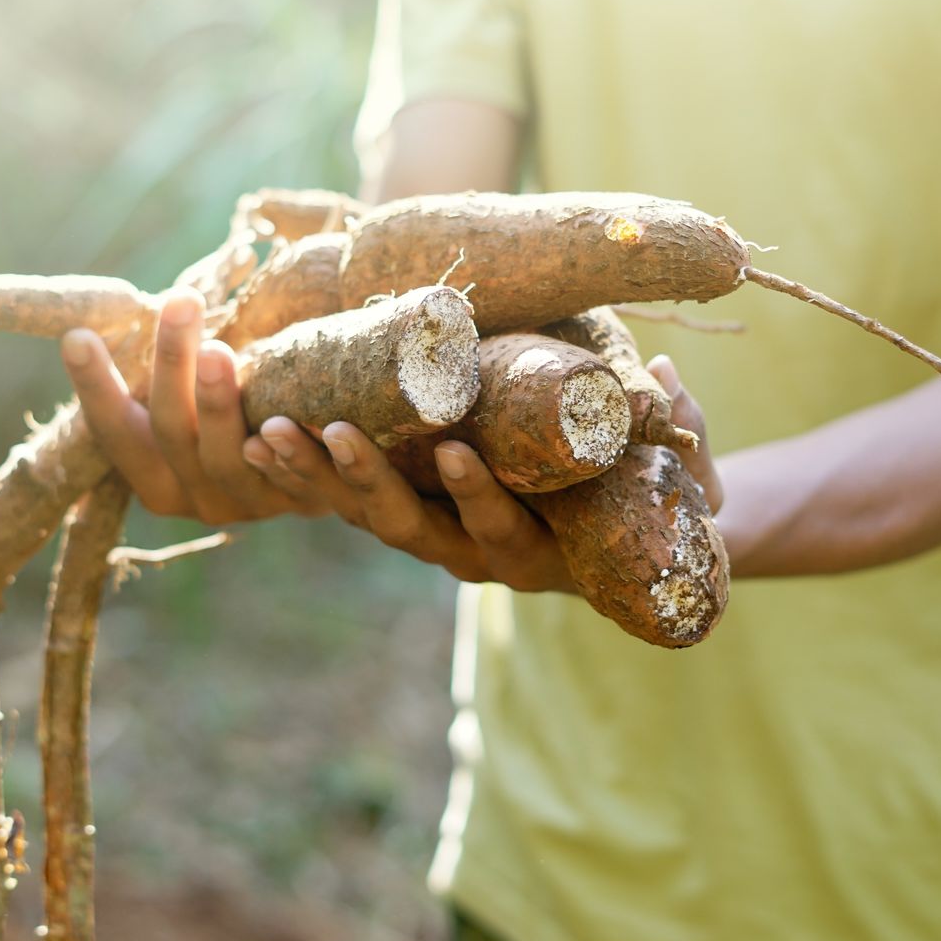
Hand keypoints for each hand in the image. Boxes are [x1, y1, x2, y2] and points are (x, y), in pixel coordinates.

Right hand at [60, 293, 329, 522]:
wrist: (320, 472)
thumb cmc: (240, 415)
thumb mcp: (195, 401)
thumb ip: (175, 371)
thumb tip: (152, 298)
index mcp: (154, 475)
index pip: (115, 432)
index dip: (94, 388)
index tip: (77, 336)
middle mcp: (192, 497)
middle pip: (171, 432)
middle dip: (171, 368)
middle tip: (179, 303)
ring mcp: (245, 504)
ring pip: (225, 459)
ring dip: (218, 406)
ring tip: (217, 352)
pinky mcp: (299, 504)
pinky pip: (292, 479)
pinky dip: (289, 452)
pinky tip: (284, 420)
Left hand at [240, 354, 719, 591]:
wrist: (630, 532)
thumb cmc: (660, 500)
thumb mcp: (683, 478)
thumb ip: (682, 441)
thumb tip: (665, 385)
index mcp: (541, 554)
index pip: (502, 533)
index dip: (480, 499)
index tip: (454, 453)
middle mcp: (476, 555)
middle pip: (410, 532)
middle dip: (366, 486)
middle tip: (329, 435)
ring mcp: (436, 535)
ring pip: (365, 518)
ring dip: (314, 479)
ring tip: (268, 432)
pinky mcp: (407, 510)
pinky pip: (347, 502)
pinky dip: (304, 475)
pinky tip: (256, 436)